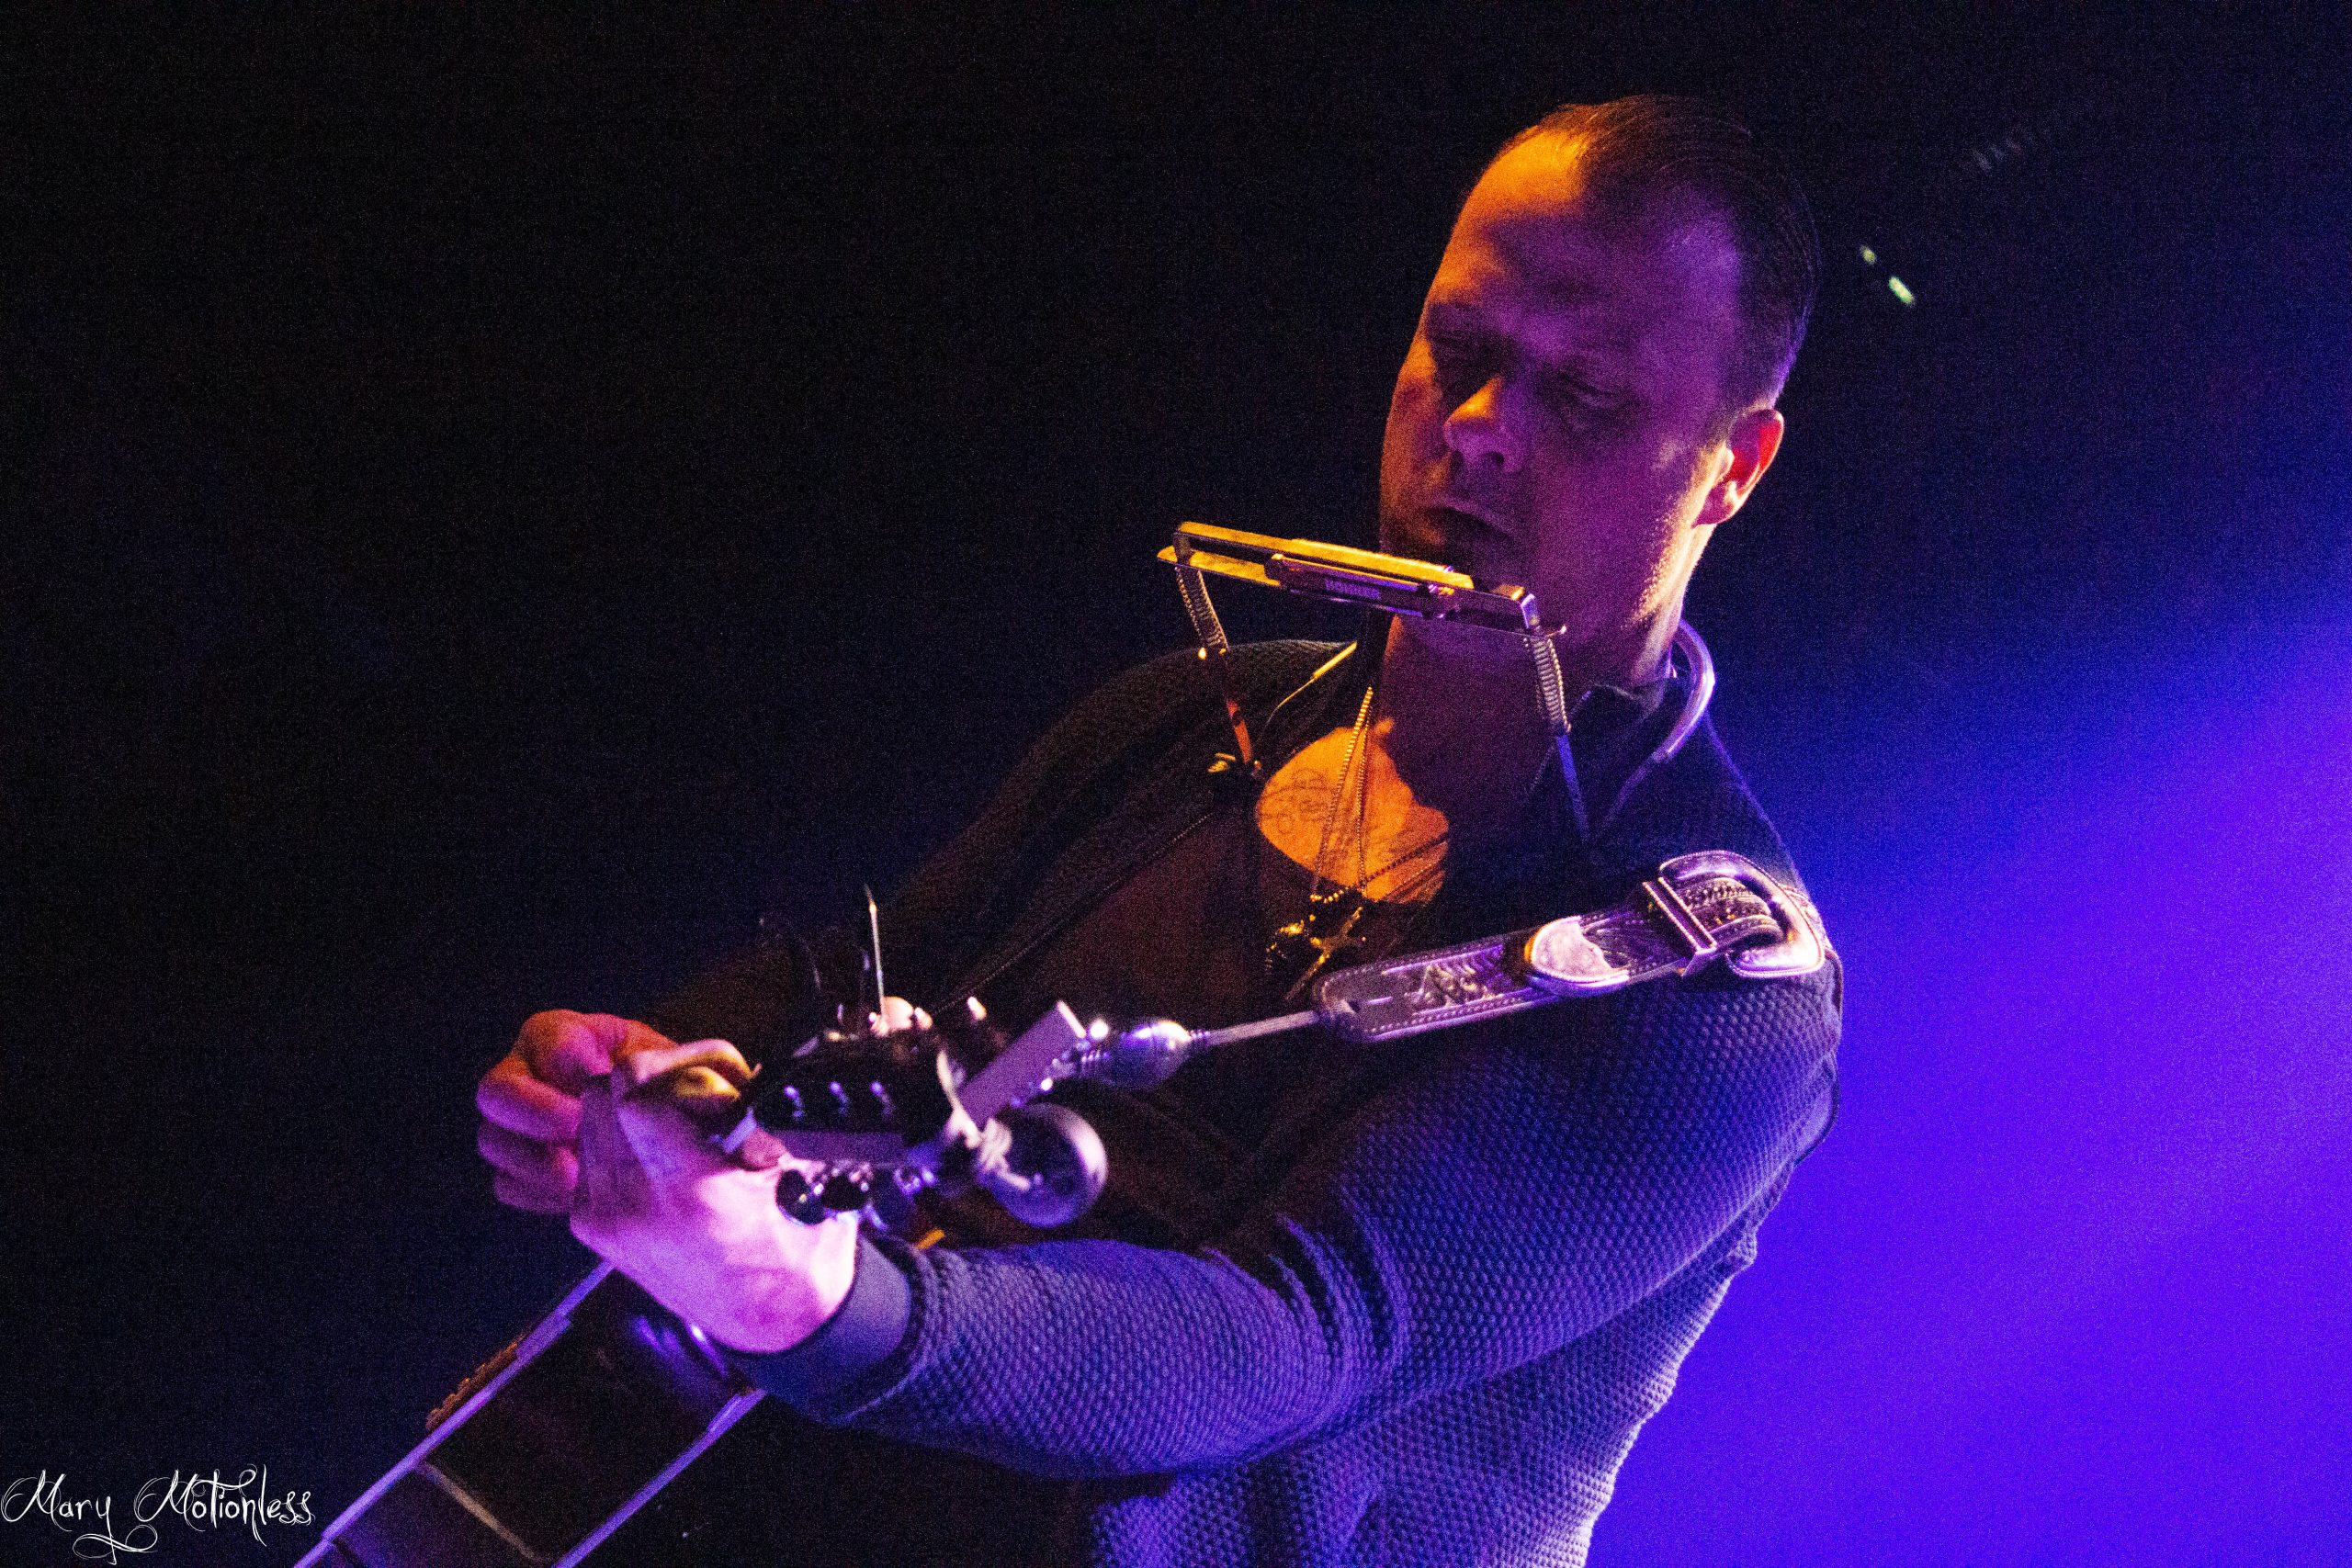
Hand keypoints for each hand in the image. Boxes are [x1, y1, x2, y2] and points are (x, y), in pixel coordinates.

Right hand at [477, 1010, 676, 1212]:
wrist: (675, 1132)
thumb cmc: (668, 1085)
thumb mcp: (668, 1064)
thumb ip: (654, 1069)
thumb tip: (628, 1084)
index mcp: (566, 1035)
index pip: (547, 1037)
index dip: (568, 1059)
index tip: (599, 1080)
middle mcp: (528, 1074)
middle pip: (496, 1089)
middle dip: (534, 1111)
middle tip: (576, 1129)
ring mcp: (518, 1124)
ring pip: (493, 1140)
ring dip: (534, 1161)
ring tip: (578, 1176)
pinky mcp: (521, 1169)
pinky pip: (508, 1184)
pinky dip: (539, 1193)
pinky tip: (576, 1195)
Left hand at [569, 1035, 858, 1353]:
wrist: (773, 1316)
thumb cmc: (794, 1243)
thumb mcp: (791, 1165)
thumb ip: (747, 1111)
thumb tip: (719, 1068)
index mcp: (685, 1190)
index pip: (635, 1088)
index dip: (674, 1068)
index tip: (706, 1078)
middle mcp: (631, 1205)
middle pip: (604, 1094)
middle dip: (650, 1081)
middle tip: (697, 1095)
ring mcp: (604, 1218)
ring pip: (590, 1118)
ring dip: (630, 1107)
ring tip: (682, 1126)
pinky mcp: (590, 1226)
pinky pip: (589, 1151)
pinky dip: (620, 1139)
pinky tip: (663, 1155)